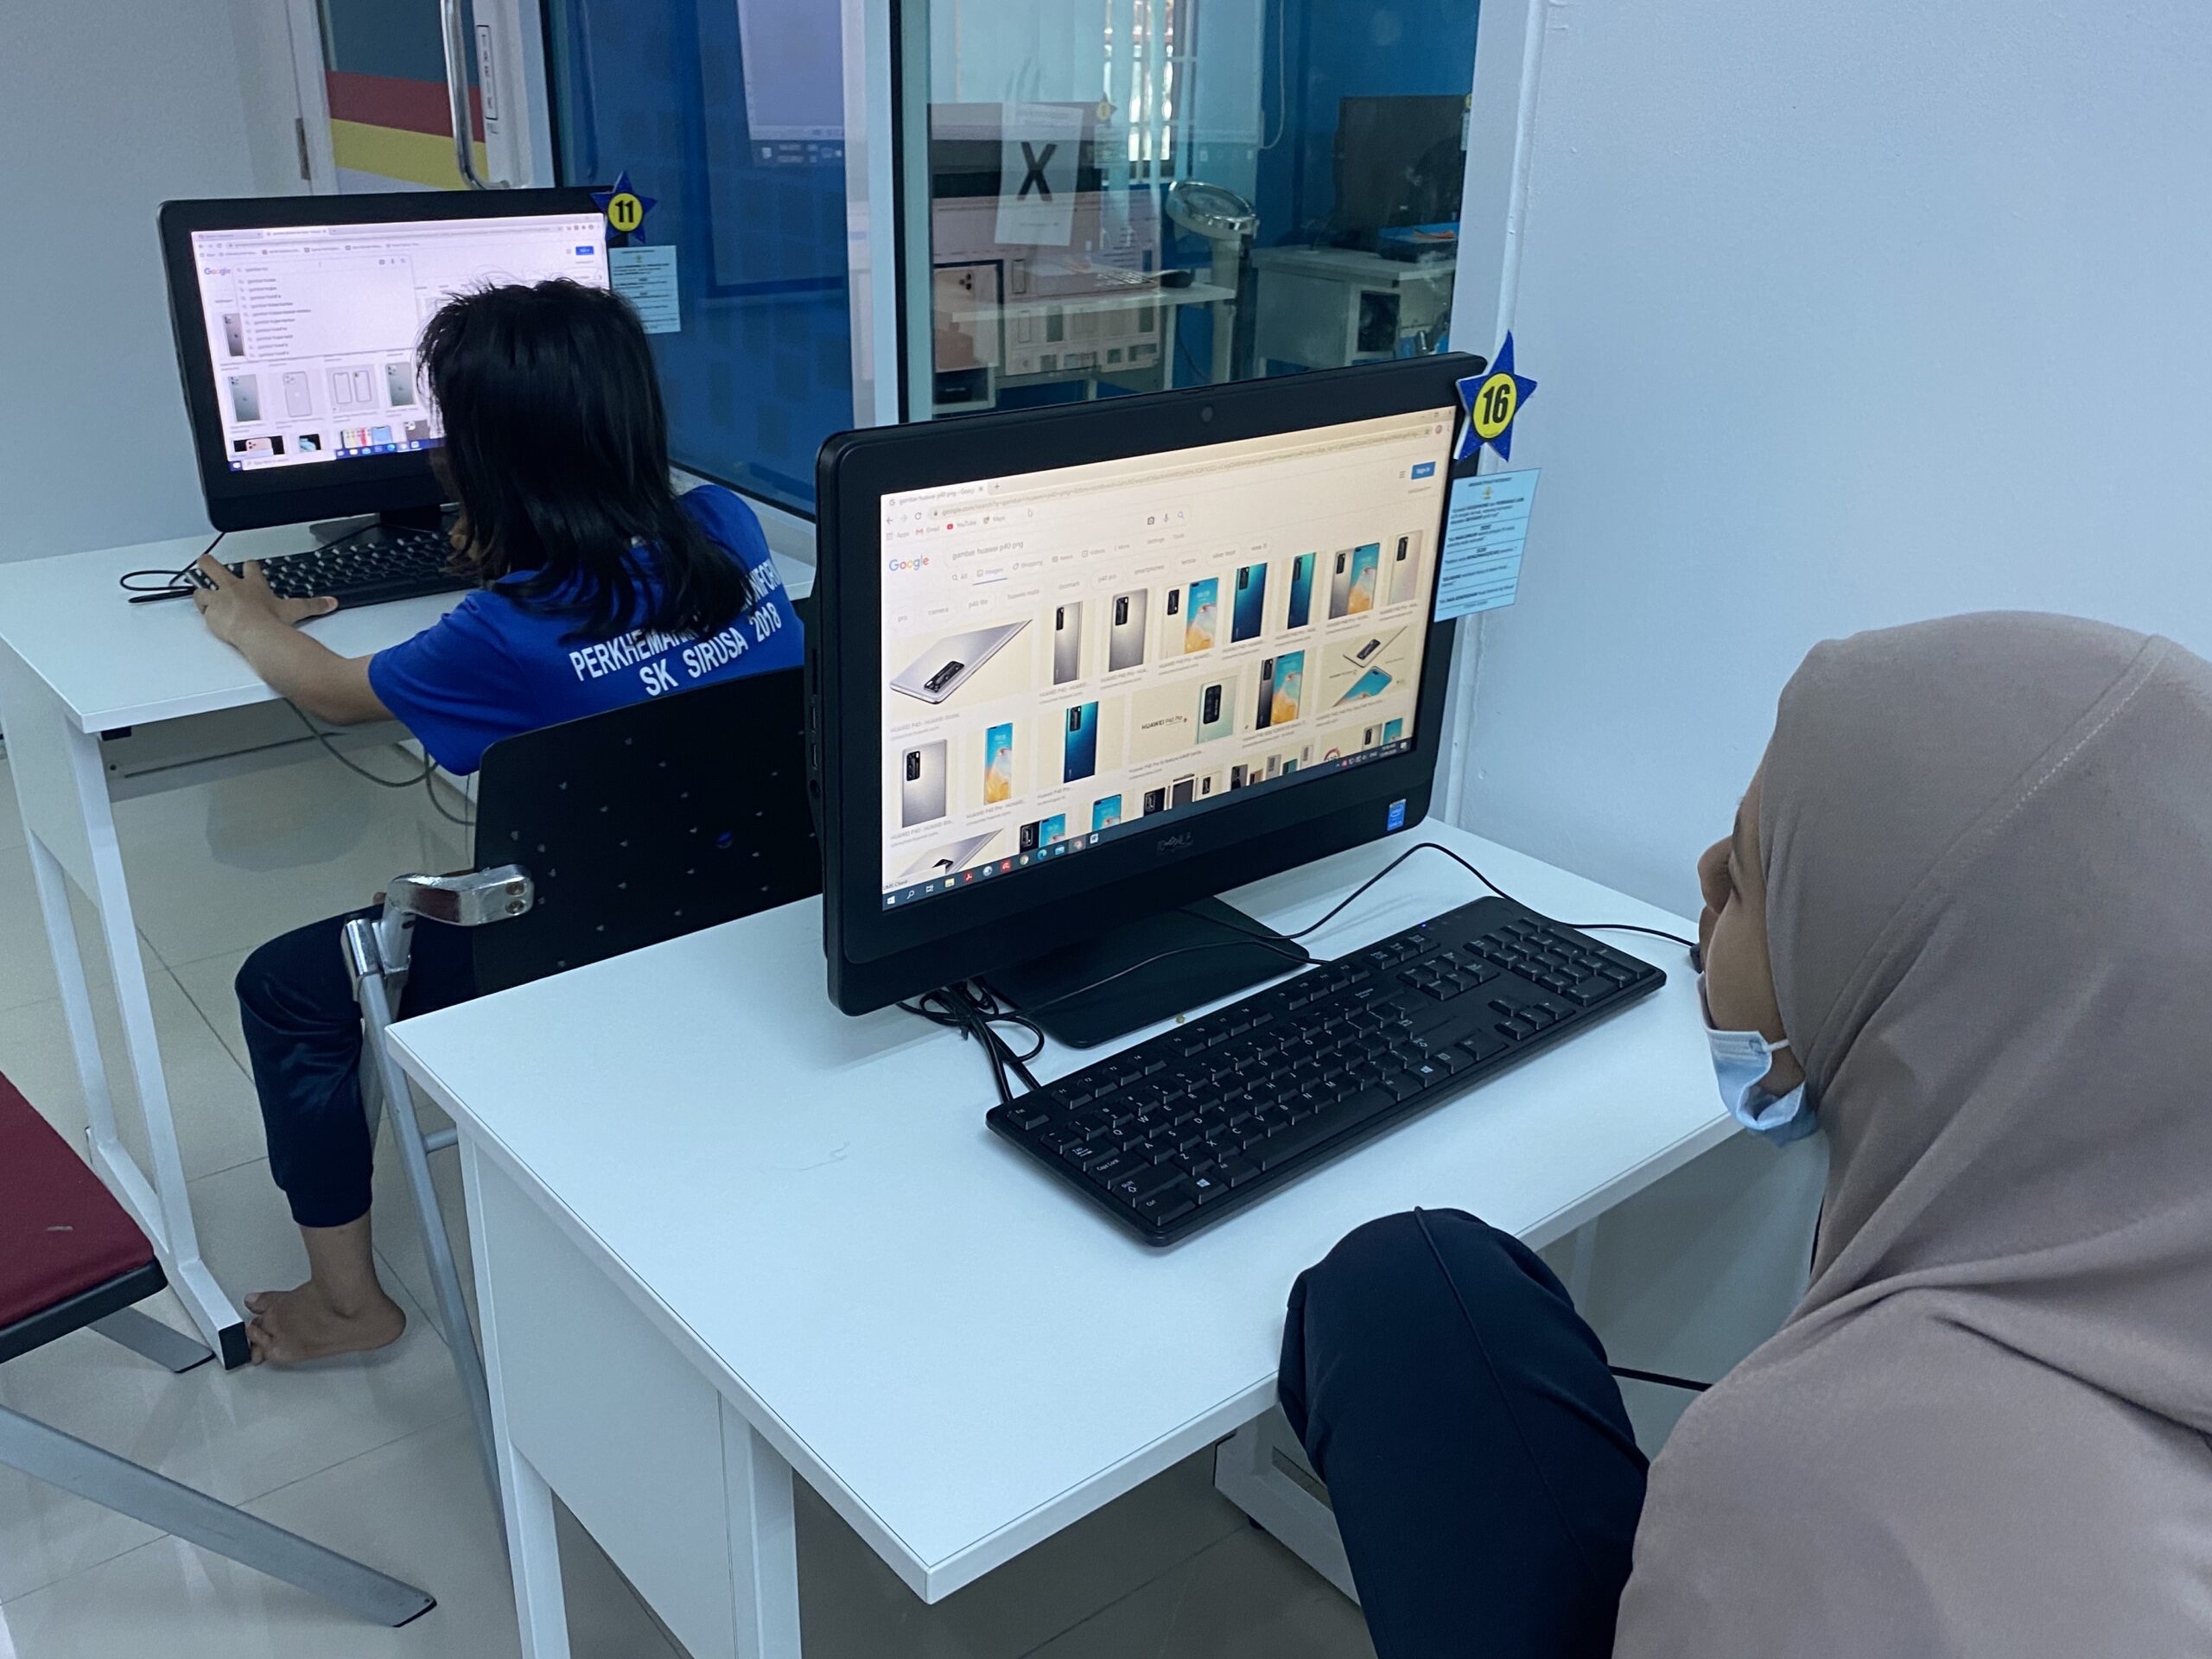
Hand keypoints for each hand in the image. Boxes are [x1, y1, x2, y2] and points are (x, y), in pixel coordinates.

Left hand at [191, 556, 336, 645]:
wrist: (253, 630)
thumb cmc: (270, 619)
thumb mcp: (295, 611)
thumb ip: (313, 606)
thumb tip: (331, 603)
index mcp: (253, 584)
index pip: (250, 568)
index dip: (250, 565)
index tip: (249, 564)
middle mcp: (233, 588)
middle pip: (214, 567)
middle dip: (208, 563)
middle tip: (204, 560)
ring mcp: (219, 599)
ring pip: (202, 589)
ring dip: (202, 591)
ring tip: (200, 592)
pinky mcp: (210, 614)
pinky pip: (202, 610)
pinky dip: (203, 611)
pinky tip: (205, 614)